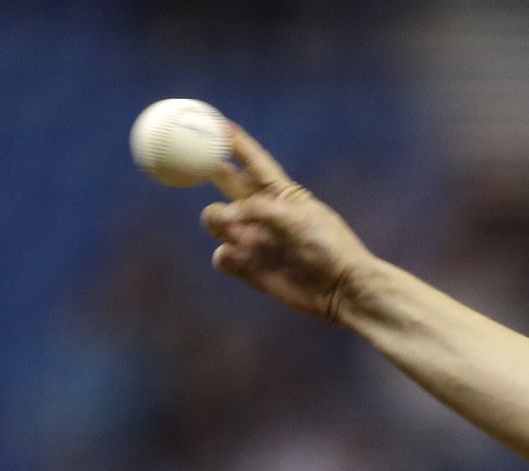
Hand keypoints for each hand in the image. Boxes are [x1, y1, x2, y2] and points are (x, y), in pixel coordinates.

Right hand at [199, 126, 377, 324]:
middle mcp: (264, 213)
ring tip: (230, 227)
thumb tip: (222, 217)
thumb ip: (255, 210)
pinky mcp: (250, 268)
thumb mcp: (294, 218)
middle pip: (225, 182)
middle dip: (206, 168)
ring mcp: (255, 239)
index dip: (234, 141)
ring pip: (216, 220)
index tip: (214, 122)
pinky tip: (239, 258)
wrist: (342, 290)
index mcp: (281, 193)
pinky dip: (225, 256)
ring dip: (215, 219)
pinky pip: (222, 257)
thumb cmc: (327, 248)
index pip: (252, 161)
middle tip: (186, 158)